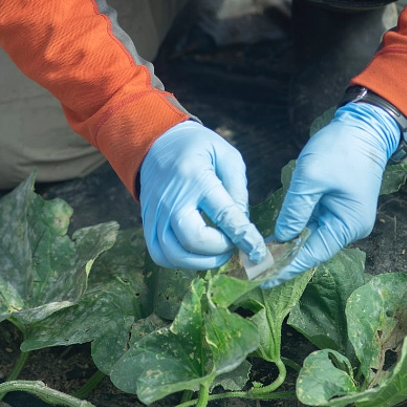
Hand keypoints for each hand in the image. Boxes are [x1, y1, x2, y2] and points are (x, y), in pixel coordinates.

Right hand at [139, 121, 266, 269]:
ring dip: (202, 262)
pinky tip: (196, 254)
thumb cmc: (198, 149)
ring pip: (174, 254)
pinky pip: (160, 255)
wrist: (157, 144)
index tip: (258, 251)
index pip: (223, 215)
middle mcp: (172, 199)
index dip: (244, 236)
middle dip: (220, 250)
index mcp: (196, 178)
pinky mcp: (147, 223)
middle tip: (232, 244)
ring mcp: (156, 214)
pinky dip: (180, 262)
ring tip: (217, 252)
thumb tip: (243, 226)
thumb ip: (237, 189)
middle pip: (193, 240)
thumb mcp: (227, 156)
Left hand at [264, 102, 400, 286]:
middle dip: (285, 259)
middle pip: (313, 249)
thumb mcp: (312, 178)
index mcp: (348, 224)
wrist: (364, 127)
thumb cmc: (340, 149)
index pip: (313, 253)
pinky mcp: (337, 207)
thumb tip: (281, 238)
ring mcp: (344, 217)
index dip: (287, 266)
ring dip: (288, 246)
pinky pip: (313, 224)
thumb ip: (295, 210)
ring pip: (311, 237)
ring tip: (260, 258)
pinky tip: (276, 238)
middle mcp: (349, 226)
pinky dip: (295, 230)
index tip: (264, 279)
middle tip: (255, 270)